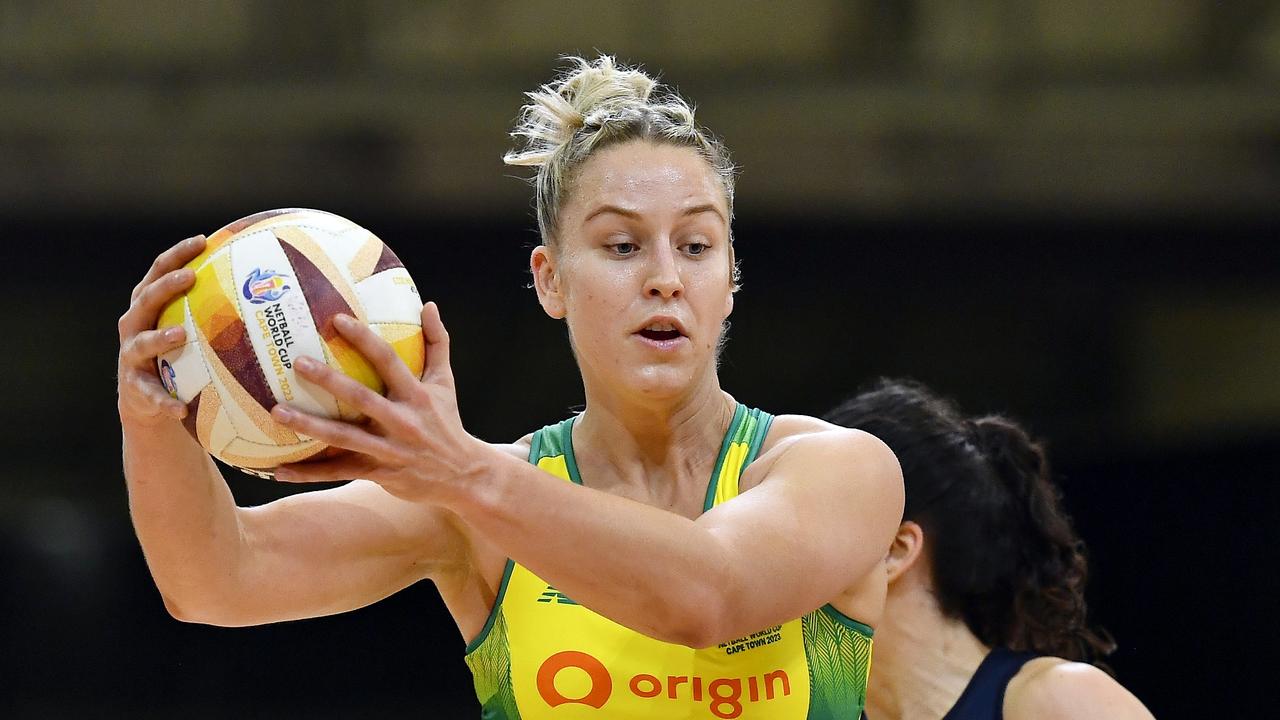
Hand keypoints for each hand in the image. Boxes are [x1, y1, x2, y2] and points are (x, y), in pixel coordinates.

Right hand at [118, 235, 205, 427]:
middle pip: (145, 300)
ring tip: (180, 334)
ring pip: (141, 343)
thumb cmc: (179, 357)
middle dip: (165, 287)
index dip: (177, 255)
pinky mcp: (135, 388)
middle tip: (189, 278)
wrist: (148, 401)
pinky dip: (165, 400)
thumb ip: (214, 311)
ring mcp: (131, 357)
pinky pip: (151, 394)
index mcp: (149, 307)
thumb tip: (266, 288)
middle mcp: (135, 327)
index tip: (202, 241)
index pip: (158, 272)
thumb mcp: (191, 331)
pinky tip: (181, 408)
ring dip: (159, 338)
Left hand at [270, 303, 488, 502]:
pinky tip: (279, 470)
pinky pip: (339, 473)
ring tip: (277, 412)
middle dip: (329, 381)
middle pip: (362, 398)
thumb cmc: (447, 422)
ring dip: (309, 425)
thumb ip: (437, 343)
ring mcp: (390, 450)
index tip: (337, 319)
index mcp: (418, 395)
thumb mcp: (446, 383)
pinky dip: (309, 473)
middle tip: (297, 363)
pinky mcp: (379, 473)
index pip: (389, 361)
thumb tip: (428, 304)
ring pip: (344, 438)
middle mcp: (403, 421)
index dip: (364, 339)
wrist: (464, 476)